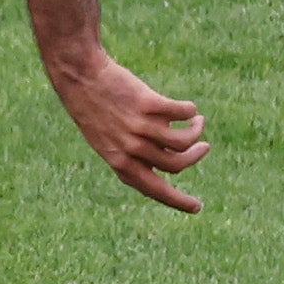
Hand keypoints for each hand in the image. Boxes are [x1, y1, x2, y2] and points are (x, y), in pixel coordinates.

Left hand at [50, 46, 206, 212]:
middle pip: (177, 164)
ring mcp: (138, 126)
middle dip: (196, 157)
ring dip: (197, 131)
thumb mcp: (107, 140)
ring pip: (183, 140)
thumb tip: (171, 154)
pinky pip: (183, 113)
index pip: (154, 190)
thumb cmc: (94, 108)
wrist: (80, 76)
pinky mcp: (147, 103)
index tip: (196, 207)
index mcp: (119, 161)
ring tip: (198, 122)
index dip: (177, 201)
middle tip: (204, 146)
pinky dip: (191, 112)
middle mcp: (130, 148)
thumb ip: (134, 153)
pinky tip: (189, 108)